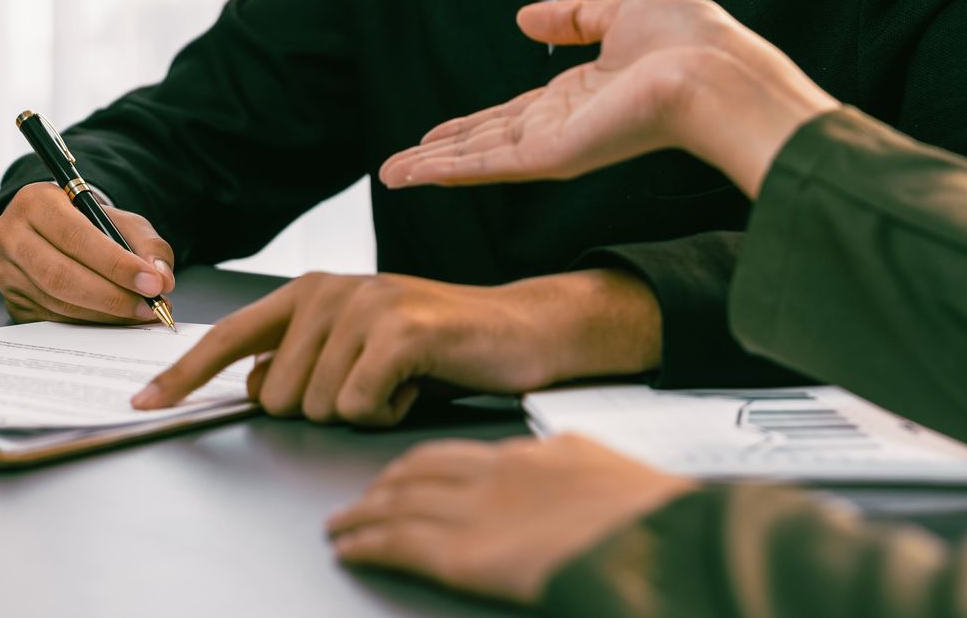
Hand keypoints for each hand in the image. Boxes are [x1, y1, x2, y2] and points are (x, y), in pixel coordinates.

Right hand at [0, 182, 175, 323]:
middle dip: (110, 296)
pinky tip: (113, 320)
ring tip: (137, 314)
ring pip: (56, 302)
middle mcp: (10, 234)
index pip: (75, 237)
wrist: (54, 231)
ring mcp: (5, 271)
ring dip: (103, 314)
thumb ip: (147, 245)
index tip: (151, 283)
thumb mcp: (121, 221)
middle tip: (148, 307)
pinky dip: (88, 324)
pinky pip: (52, 320)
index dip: (115, 264)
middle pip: (60, 275)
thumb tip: (161, 278)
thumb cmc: (88, 224)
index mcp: (35, 201)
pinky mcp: (11, 300)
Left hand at [132, 270, 659, 425]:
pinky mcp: (399, 331)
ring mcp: (362, 305)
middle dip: (320, 409)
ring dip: (360, 411)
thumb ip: (299, 360)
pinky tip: (414, 387)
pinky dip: (386, 413)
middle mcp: (326, 290)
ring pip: (314, 406)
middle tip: (371, 384)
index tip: (143, 403)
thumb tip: (255, 388)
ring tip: (398, 381)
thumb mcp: (355, 347)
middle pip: (273, 395)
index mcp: (306, 292)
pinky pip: (356, 406)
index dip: (183, 375)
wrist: (520, 329)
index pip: (227, 337)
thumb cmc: (434, 347)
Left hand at [327, 435, 695, 604]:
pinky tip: (348, 547)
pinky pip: (397, 543)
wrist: (665, 543)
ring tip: (342, 522)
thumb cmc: (658, 522)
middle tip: (366, 493)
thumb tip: (574, 481)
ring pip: (399, 503)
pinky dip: (366, 543)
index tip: (411, 473)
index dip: (427, 465)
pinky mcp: (463, 554)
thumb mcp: (615, 478)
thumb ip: (577, 474)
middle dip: (387, 483)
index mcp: (537, 456)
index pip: (463, 453)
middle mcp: (498, 475)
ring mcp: (477, 512)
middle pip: (421, 470)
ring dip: (363, 512)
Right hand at [379, 0, 837, 193]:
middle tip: (397, 166)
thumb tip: (527, 18)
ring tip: (389, 175)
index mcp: (580, 96)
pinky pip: (487, 164)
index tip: (436, 131)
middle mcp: (562, 126)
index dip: (469, 124)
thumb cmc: (694, 44)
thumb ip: (574, 21)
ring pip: (477, 158)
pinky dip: (444, 169)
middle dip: (438, 153)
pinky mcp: (551, 156)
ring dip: (429, 165)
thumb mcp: (625, 15)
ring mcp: (554, 144)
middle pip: (484, 142)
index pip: (510, 115)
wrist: (719, 73)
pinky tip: (414, 174)